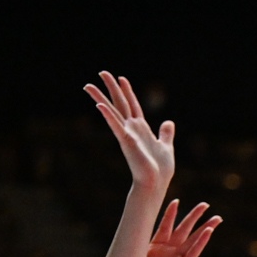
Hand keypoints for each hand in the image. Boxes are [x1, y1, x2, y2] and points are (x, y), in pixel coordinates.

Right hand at [84, 71, 173, 193]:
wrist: (155, 184)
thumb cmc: (160, 170)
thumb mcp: (166, 147)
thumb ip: (166, 134)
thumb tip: (168, 122)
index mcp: (141, 129)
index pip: (133, 105)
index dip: (128, 91)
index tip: (121, 78)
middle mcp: (132, 129)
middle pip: (120, 103)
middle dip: (111, 87)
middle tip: (102, 72)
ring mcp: (127, 134)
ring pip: (112, 111)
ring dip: (101, 97)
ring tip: (88, 85)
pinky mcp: (126, 141)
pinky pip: (116, 126)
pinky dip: (108, 116)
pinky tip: (100, 106)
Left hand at [143, 199, 220, 256]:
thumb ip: (138, 247)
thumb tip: (131, 233)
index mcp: (155, 248)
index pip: (164, 226)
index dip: (170, 214)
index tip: (176, 201)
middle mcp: (168, 251)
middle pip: (183, 229)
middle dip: (194, 216)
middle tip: (205, 205)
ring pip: (193, 239)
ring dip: (205, 227)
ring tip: (217, 218)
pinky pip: (194, 252)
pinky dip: (201, 242)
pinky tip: (209, 232)